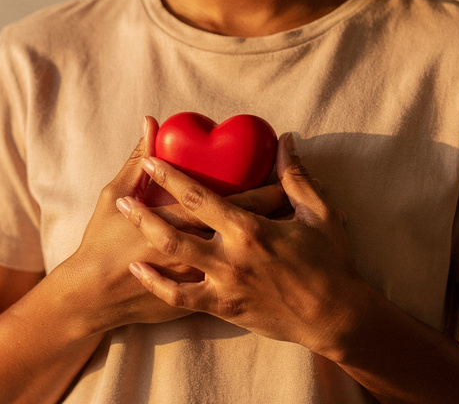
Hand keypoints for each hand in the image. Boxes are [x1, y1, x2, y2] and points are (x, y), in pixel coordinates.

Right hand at [62, 117, 290, 330]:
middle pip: (248, 227)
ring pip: (251, 258)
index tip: (279, 170)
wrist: (92, 298)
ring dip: (274, 241)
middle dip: (276, 210)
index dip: (262, 186)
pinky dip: (258, 271)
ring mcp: (201, 281)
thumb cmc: (102, 244)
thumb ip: (136, 161)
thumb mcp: (115, 195)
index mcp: (179, 221)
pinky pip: (239, 284)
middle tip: (295, 192)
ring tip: (294, 223)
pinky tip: (271, 260)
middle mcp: (197, 252)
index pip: (233, 200)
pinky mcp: (201, 304)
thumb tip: (151, 124)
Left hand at [117, 134, 368, 355]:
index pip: (200, 197)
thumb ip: (297, 177)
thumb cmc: (331, 262)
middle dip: (144, 210)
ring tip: (125, 227)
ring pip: (173, 261)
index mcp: (251, 229)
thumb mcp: (319, 214)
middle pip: (175, 229)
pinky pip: (181, 297)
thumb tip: (285, 143)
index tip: (151, 158)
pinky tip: (141, 270)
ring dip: (145, 241)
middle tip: (124, 195)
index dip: (171, 177)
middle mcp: (231, 257)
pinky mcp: (223, 307)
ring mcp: (224, 284)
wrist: (334, 317)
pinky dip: (157, 284)